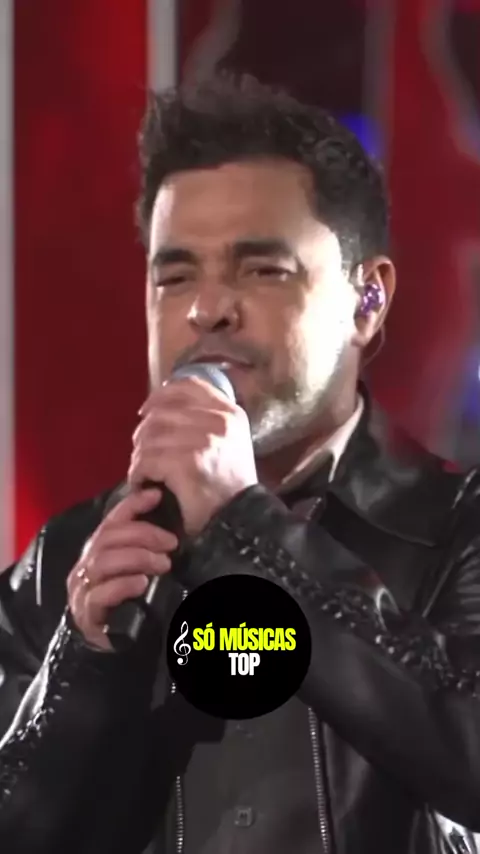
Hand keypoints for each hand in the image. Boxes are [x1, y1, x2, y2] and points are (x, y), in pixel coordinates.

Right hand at [67, 488, 177, 650]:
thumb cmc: (130, 601)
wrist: (114, 643)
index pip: (112, 519)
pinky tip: (142, 584)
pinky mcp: (86, 612)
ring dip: (137, 558)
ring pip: (103, 561)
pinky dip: (123, 585)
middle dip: (143, 534)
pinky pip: (100, 594)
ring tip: (163, 564)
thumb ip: (145, 549)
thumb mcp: (139, 569)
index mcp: (99, 549)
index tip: (156, 495)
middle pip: (108, 537)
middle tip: (171, 543)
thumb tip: (171, 530)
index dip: (133, 504)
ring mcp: (82, 588)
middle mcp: (86, 564)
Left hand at [128, 377, 257, 536]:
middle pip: (162, 413)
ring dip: (139, 458)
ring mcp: (205, 440)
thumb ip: (206, 421)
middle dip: (144, 435)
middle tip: (142, 456)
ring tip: (142, 474)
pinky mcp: (188, 463)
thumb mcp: (229, 444)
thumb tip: (160, 408)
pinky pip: (147, 460)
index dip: (162, 395)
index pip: (189, 386)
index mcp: (231, 413)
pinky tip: (142, 484)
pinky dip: (138, 474)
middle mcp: (220, 421)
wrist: (239, 521)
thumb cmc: (228, 488)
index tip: (145, 411)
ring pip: (150, 438)